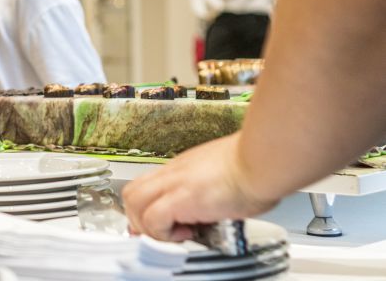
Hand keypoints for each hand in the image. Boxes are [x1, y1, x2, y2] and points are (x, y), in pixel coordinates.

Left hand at [122, 134, 277, 241]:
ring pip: (134, 203)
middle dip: (139, 218)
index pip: (146, 185)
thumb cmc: (255, 165)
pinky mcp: (182, 197)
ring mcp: (175, 183)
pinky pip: (153, 219)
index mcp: (182, 168)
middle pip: (131, 192)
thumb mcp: (222, 173)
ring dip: (148, 226)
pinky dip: (163, 233)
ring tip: (174, 234)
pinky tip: (188, 233)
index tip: (154, 224)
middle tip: (161, 232)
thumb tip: (218, 204)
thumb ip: (210, 187)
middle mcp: (173, 173)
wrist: (262, 160)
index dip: (143, 207)